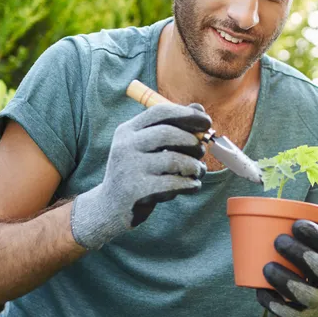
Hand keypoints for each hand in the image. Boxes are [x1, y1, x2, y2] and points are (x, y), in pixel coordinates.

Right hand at [70, 102, 211, 249]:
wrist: (110, 208)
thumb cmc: (137, 172)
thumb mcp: (148, 147)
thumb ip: (172, 127)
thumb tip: (199, 108)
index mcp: (127, 131)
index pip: (159, 112)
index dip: (187, 114)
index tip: (207, 122)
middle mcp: (125, 146)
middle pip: (167, 133)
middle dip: (191, 141)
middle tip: (201, 151)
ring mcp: (129, 169)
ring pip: (173, 159)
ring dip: (194, 165)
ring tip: (198, 171)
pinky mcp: (137, 191)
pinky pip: (174, 183)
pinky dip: (190, 184)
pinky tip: (192, 185)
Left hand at [256, 220, 317, 316]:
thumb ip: (314, 242)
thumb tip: (281, 210)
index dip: (312, 233)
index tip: (296, 224)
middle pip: (316, 267)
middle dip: (297, 252)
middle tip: (278, 241)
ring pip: (300, 292)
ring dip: (282, 279)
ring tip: (267, 268)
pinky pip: (288, 313)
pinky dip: (273, 303)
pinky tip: (260, 292)